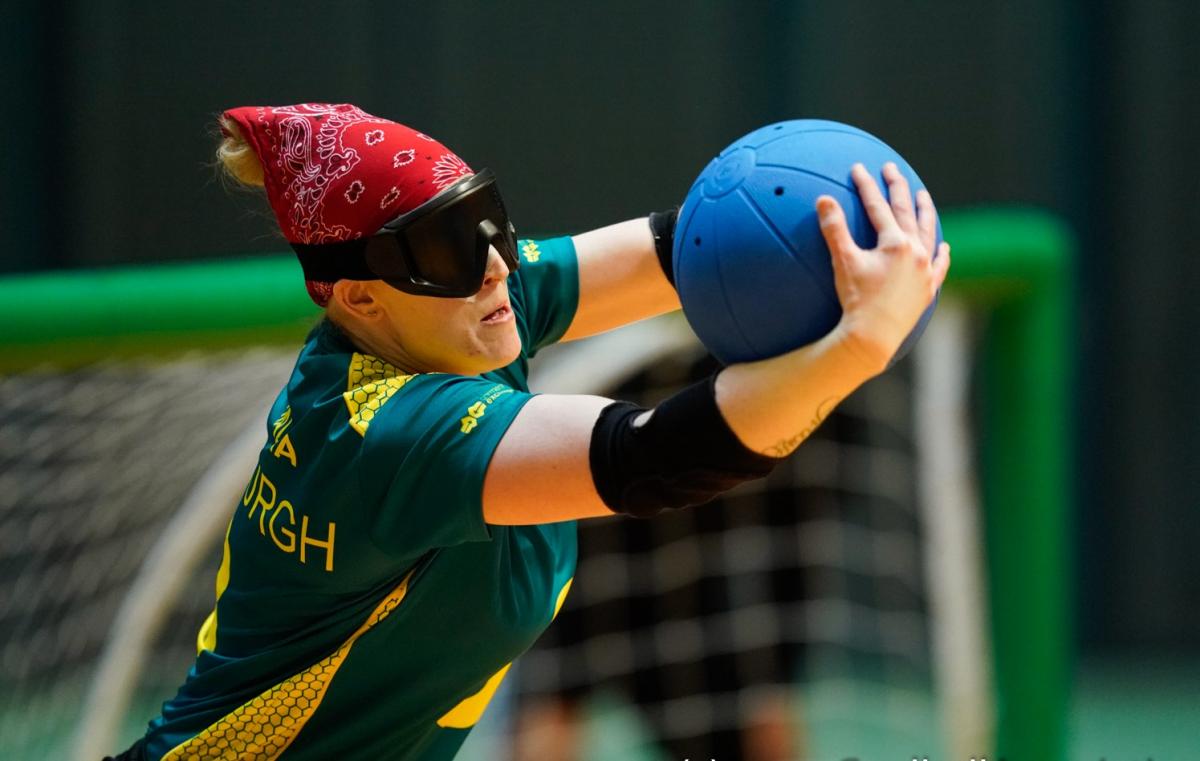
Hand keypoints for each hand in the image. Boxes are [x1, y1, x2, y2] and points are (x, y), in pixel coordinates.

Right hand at [817, 162, 949, 373]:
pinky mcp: (928, 289)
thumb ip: (834, 229)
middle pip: (908, 212)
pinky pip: (939, 266)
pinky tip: (943, 246)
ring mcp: (925, 270)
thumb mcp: (843, 262)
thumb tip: (823, 199)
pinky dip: (941, 254)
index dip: (866, 185)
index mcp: (896, 243)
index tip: (858, 168)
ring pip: (929, 233)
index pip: (879, 206)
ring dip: (925, 212)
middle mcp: (916, 252)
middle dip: (897, 187)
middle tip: (891, 169)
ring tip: (922, 196)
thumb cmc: (856, 300)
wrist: (873, 337)